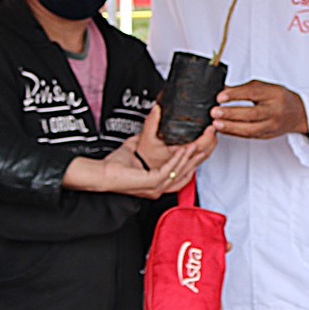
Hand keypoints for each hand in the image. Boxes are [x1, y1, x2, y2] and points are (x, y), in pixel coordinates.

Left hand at [63, 130, 212, 199]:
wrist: (102, 174)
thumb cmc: (115, 166)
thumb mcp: (136, 147)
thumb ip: (147, 139)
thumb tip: (153, 122)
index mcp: (159, 182)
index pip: (184, 174)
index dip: (195, 160)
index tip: (202, 147)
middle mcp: (160, 187)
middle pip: (187, 173)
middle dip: (198, 157)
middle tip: (206, 142)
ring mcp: (156, 187)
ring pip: (181, 172)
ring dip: (190, 156)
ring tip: (198, 143)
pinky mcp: (150, 182)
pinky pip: (170, 170)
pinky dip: (178, 159)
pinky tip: (184, 148)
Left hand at [211, 80, 308, 139]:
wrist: (297, 113)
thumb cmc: (278, 98)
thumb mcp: (265, 87)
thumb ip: (245, 89)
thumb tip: (222, 90)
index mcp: (274, 94)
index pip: (253, 93)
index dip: (235, 95)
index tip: (220, 97)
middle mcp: (275, 111)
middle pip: (252, 114)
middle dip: (231, 114)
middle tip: (215, 112)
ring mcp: (272, 125)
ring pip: (250, 129)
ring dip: (231, 127)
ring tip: (216, 123)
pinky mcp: (267, 135)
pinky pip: (249, 136)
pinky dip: (234, 133)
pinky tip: (223, 129)